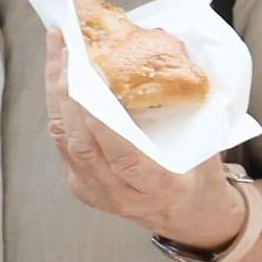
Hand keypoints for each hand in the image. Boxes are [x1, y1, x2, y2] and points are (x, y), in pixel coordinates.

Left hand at [45, 36, 243, 245]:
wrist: (186, 214)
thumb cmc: (199, 173)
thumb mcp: (205, 148)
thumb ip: (183, 115)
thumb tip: (172, 57)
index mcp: (160, 187)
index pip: (124, 158)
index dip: (104, 122)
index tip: (93, 81)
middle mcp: (121, 195)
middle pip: (84, 144)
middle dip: (70, 92)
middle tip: (68, 48)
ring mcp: (96, 192)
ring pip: (65, 139)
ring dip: (57, 91)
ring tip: (58, 50)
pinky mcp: (79, 185)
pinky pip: (62, 141)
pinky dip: (58, 105)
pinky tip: (58, 75)